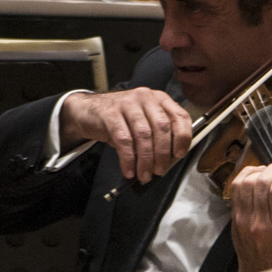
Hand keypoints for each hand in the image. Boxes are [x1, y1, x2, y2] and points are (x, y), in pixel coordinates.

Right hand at [58, 87, 191, 181]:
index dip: (183, 137)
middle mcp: (145, 97)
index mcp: (159, 99)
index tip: (180, 154)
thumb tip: (168, 161)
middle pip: (162, 127)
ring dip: (145, 160)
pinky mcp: (110, 113)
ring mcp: (127, 103)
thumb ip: (157, 135)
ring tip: (144, 175)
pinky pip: (123, 140)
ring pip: (143, 134)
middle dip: (162, 154)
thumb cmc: (121, 120)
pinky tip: (129, 170)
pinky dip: (128, 159)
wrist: (88, 111)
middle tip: (160, 171)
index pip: (180, 116)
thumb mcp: (143, 122)